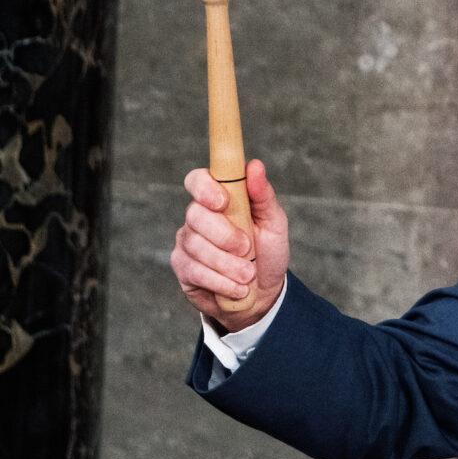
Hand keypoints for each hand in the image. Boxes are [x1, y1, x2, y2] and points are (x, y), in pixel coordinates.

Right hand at [171, 159, 289, 331]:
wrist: (263, 294)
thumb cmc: (267, 252)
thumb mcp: (274, 224)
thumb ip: (263, 196)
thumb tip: (255, 165)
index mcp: (219, 199)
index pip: (197, 180)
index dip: (205, 188)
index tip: (223, 202)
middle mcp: (197, 217)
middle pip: (195, 215)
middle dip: (224, 235)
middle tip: (247, 249)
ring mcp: (187, 241)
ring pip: (196, 245)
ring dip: (227, 264)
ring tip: (249, 275)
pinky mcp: (182, 267)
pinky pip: (194, 270)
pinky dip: (221, 281)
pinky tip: (237, 288)